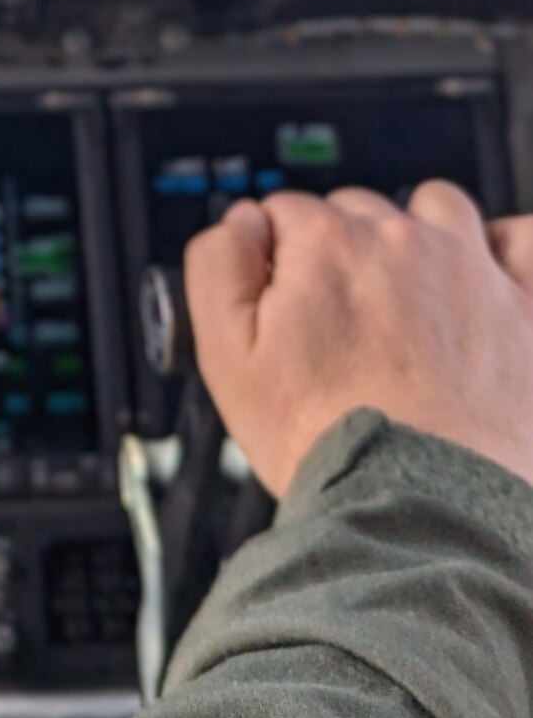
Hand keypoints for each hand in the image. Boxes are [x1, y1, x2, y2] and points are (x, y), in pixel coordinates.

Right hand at [184, 180, 532, 498]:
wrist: (423, 510)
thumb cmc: (328, 442)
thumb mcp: (225, 358)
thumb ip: (216, 267)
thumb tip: (240, 222)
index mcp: (327, 245)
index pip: (285, 211)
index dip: (275, 256)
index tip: (282, 300)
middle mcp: (402, 242)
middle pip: (358, 210)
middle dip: (342, 250)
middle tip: (340, 322)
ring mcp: (472, 271)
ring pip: (438, 208)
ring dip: (418, 233)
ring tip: (408, 294)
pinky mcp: (526, 310)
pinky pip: (525, 241)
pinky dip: (506, 250)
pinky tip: (488, 276)